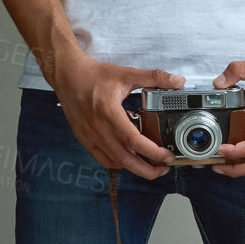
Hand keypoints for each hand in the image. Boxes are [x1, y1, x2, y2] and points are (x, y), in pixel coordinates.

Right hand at [50, 52, 183, 179]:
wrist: (67, 76)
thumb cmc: (93, 75)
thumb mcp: (126, 73)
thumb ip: (154, 77)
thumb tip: (177, 81)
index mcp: (109, 112)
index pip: (133, 141)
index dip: (153, 152)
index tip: (167, 156)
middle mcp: (98, 128)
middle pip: (125, 159)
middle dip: (147, 170)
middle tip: (164, 168)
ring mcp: (90, 136)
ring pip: (114, 162)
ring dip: (134, 168)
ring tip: (150, 165)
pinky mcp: (84, 139)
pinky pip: (103, 158)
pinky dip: (118, 163)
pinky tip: (129, 159)